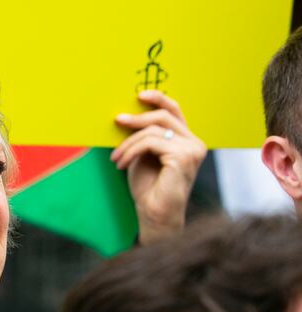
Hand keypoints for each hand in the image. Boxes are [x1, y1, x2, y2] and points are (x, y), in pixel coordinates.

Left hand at [111, 90, 206, 243]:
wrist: (154, 216)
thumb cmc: (148, 189)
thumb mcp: (143, 156)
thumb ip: (143, 137)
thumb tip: (127, 116)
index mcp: (188, 141)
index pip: (175, 111)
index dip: (158, 99)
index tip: (138, 95)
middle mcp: (195, 143)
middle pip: (163, 116)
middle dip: (136, 119)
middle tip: (116, 122)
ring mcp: (192, 150)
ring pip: (153, 130)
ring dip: (129, 143)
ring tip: (116, 158)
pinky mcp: (183, 157)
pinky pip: (150, 143)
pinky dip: (131, 151)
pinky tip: (121, 164)